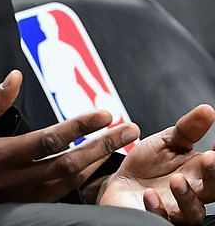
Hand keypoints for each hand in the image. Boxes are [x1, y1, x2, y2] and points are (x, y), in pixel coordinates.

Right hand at [0, 69, 139, 220]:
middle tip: (127, 129)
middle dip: (102, 146)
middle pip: (70, 164)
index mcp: (0, 155)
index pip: (52, 139)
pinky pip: (53, 195)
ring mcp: (15, 196)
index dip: (81, 125)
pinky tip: (83, 171)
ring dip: (93, 165)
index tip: (103, 111)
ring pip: (66, 183)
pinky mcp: (12, 205)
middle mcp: (13, 179)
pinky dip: (74, 182)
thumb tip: (14, 77)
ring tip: (113, 148)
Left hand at [97, 104, 214, 223]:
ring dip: (187, 196)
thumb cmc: (146, 166)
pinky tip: (149, 195)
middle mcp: (192, 193)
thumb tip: (207, 110)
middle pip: (212, 190)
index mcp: (198, 173)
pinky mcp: (154, 218)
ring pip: (192, 211)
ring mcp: (175, 209)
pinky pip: (160, 218)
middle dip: (214, 175)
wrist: (118, 185)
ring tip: (177, 180)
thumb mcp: (167, 142)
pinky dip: (157, 207)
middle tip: (210, 158)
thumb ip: (188, 129)